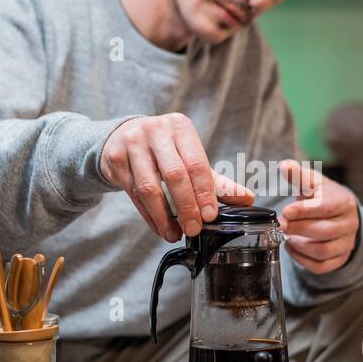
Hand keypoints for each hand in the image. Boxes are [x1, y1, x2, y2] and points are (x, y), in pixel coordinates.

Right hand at [100, 113, 253, 241]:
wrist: (122, 136)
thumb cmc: (164, 150)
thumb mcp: (189, 158)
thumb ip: (217, 181)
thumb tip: (248, 199)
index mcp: (180, 127)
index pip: (196, 163)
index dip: (205, 192)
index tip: (211, 216)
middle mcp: (155, 131)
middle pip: (174, 175)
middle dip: (186, 206)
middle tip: (194, 229)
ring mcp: (132, 144)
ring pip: (149, 187)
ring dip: (164, 216)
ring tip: (174, 234)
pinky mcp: (114, 160)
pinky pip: (133, 195)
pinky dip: (148, 216)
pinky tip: (159, 228)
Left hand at [278, 159, 358, 273]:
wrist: (339, 215)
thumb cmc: (322, 196)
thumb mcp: (312, 183)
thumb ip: (298, 175)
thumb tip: (285, 165)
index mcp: (344, 202)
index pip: (326, 208)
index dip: (305, 211)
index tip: (285, 211)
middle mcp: (350, 224)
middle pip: (324, 231)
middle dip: (298, 229)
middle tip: (281, 225)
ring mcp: (346, 243)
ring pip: (323, 251)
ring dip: (299, 245)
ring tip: (286, 236)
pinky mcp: (339, 259)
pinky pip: (321, 266)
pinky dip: (302, 260)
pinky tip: (291, 247)